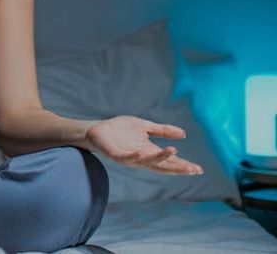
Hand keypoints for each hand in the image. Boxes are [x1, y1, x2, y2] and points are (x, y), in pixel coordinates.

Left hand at [85, 115, 204, 174]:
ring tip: (174, 151)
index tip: (199, 169)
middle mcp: (142, 157)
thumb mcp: (144, 127)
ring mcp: (130, 158)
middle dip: (178, 168)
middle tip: (194, 169)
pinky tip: (141, 152)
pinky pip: (126, 158)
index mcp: (149, 151)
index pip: (169, 161)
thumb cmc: (120, 130)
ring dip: (160, 158)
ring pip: (147, 162)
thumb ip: (162, 130)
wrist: (97, 130)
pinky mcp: (116, 155)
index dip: (183, 165)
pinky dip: (134, 156)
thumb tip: (183, 134)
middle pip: (163, 165)